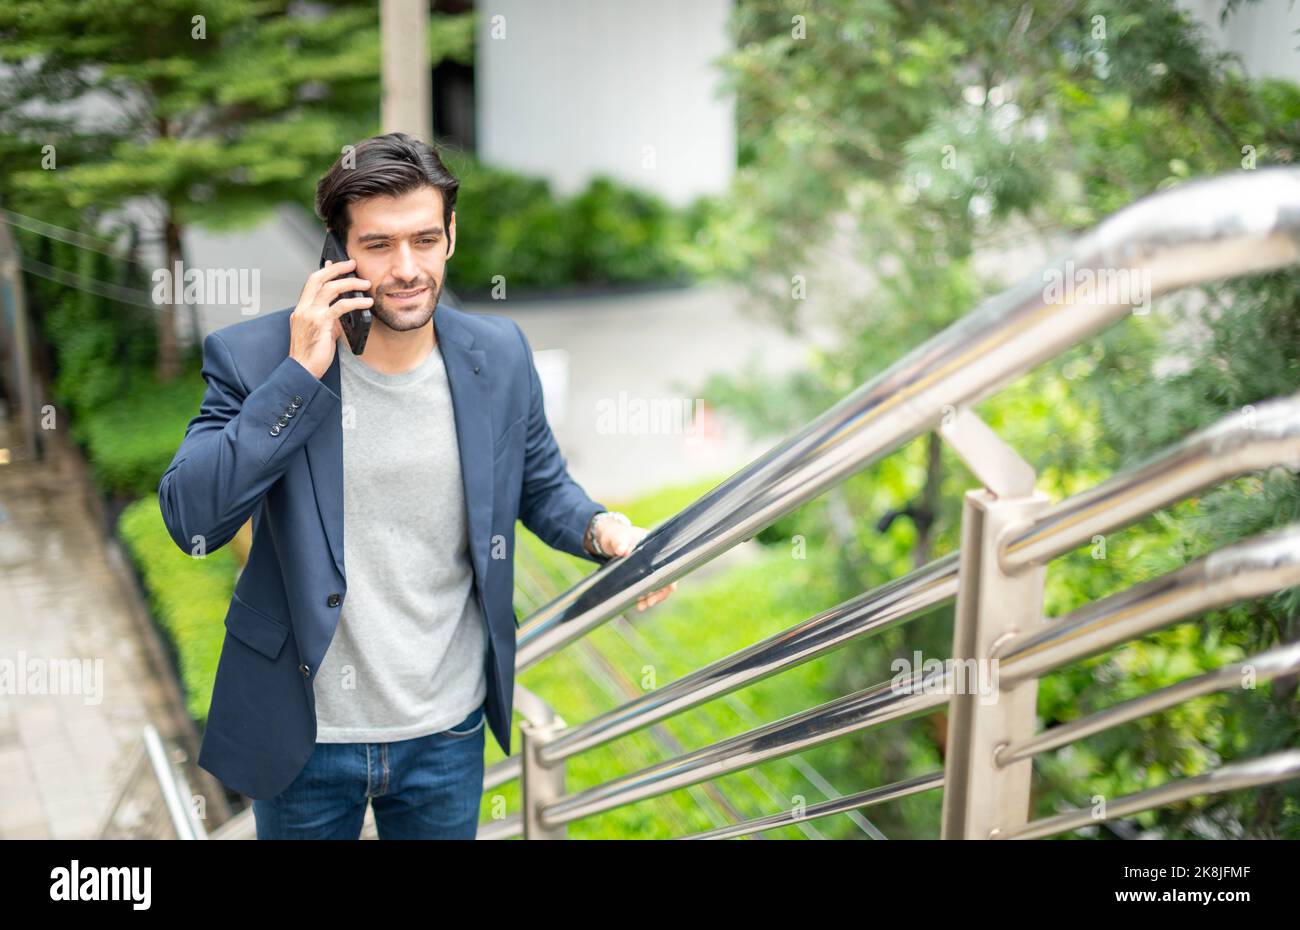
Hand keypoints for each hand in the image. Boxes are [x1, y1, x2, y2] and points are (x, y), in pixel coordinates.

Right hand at [289, 258, 372, 379]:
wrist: (302, 371)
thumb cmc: (311, 354)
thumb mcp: (321, 332)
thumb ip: (329, 318)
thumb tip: (343, 307)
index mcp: (301, 309)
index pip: (312, 282)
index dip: (326, 270)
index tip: (337, 264)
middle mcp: (303, 308)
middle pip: (318, 278)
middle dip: (336, 268)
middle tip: (353, 264)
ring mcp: (311, 315)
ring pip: (330, 288)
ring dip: (350, 283)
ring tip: (366, 283)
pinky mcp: (321, 323)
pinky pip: (340, 306)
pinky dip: (356, 302)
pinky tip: (367, 303)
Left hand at [593, 521, 678, 611]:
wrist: (610, 540)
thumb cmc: (616, 536)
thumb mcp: (616, 537)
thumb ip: (619, 542)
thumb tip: (621, 550)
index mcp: (656, 548)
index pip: (668, 565)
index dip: (666, 580)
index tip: (656, 589)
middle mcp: (657, 559)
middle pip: (667, 579)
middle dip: (659, 593)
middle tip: (648, 603)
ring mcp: (651, 568)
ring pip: (659, 586)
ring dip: (653, 598)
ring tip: (641, 607)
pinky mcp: (643, 576)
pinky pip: (649, 588)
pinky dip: (646, 597)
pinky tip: (638, 604)